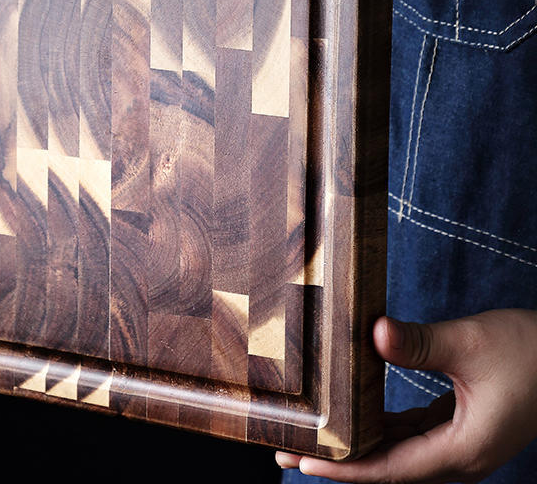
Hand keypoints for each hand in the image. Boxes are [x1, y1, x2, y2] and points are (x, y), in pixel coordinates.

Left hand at [276, 309, 536, 482]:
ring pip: (396, 451)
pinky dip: (379, 427)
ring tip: (312, 433)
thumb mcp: (470, 343)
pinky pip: (409, 435)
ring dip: (355, 443)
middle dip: (338, 459)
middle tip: (287, 448)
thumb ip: (420, 343)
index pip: (390, 469)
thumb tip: (374, 333)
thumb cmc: (531, 352)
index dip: (345, 467)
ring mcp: (459, 444)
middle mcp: (458, 456)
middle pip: (386, 466)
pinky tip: (353, 414)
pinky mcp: (458, 427)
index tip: (304, 460)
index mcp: (462, 449)